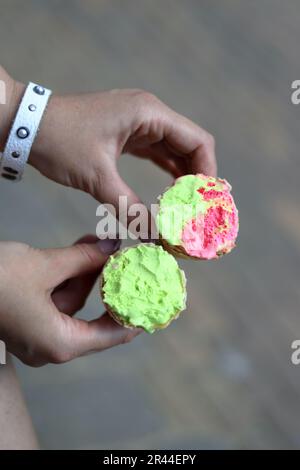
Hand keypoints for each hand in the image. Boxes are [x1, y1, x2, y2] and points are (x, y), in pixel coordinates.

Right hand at [0, 236, 139, 366]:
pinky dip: (67, 278)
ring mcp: (36, 334)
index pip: (111, 335)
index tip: (156, 301)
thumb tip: (113, 247)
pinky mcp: (26, 320)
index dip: (135, 317)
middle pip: (91, 317)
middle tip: (129, 264)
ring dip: (86, 274)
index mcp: (59, 344)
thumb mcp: (44, 266)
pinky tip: (80, 252)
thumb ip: (83, 258)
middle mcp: (49, 346)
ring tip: (101, 245)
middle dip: (109, 285)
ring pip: (72, 304)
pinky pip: (55, 301)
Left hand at [27, 86, 216, 217]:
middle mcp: (150, 114)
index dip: (209, 173)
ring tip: (188, 208)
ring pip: (175, 151)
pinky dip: (166, 173)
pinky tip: (170, 196)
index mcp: (149, 113)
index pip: (197, 141)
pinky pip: (157, 153)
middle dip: (198, 179)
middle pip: (190, 146)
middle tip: (200, 211)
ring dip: (183, 178)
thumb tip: (156, 237)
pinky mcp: (129, 133)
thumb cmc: (60, 142)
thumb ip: (129, 208)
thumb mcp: (97, 178)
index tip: (207, 204)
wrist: (27, 125)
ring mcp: (139, 122)